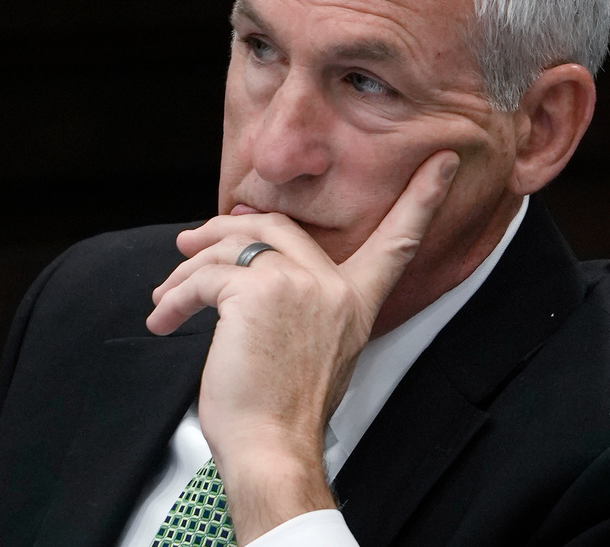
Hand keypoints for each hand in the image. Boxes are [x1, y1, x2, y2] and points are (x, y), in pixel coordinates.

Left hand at [146, 150, 459, 542]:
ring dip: (187, 272)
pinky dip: (176, 296)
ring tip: (166, 296)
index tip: (444, 161)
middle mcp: (333, 286)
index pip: (398, 241)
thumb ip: (299, 301)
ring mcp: (296, 284)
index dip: (423, 198)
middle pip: (278, 224)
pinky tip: (165, 318)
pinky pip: (204, 277)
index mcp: (356, 300)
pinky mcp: (256, 293)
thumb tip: (249, 263)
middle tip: (189, 242)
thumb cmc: (281, 408)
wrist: (271, 448)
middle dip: (225, 227)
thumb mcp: (313, 349)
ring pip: (230, 247)